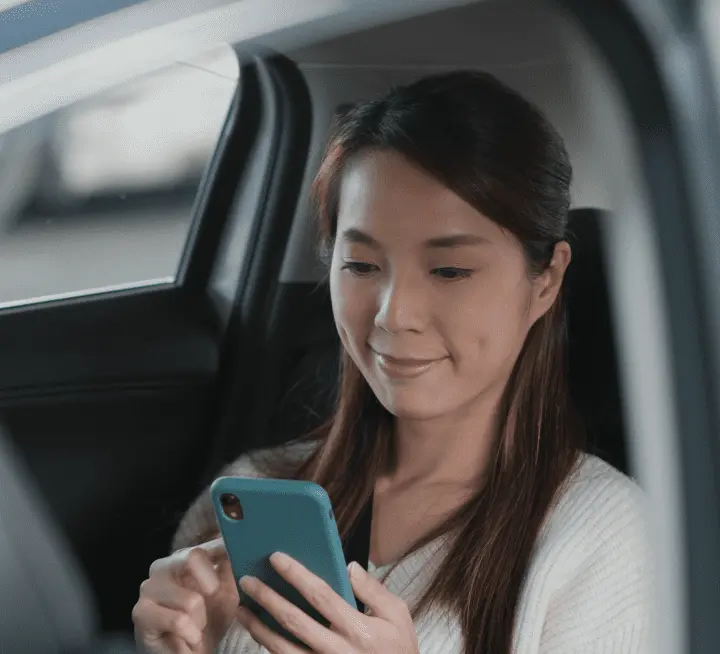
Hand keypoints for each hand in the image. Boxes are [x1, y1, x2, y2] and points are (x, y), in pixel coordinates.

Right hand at [132, 538, 238, 653]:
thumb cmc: (209, 622)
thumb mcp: (227, 594)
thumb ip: (232, 568)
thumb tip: (241, 544)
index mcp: (184, 557)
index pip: (207, 543)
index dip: (224, 547)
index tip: (239, 552)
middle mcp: (164, 566)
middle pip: (193, 556)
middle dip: (212, 585)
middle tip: (212, 602)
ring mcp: (149, 588)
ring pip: (190, 599)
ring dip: (201, 621)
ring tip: (197, 628)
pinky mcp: (141, 612)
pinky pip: (178, 621)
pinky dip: (191, 635)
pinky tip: (188, 639)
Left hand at [236, 552, 419, 652]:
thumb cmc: (398, 649)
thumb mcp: (398, 616)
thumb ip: (374, 590)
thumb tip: (349, 566)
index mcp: (357, 629)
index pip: (320, 595)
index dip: (296, 574)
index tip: (276, 557)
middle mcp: (337, 650)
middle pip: (293, 620)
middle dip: (267, 598)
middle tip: (247, 581)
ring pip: (282, 647)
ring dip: (258, 627)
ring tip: (242, 609)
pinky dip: (269, 649)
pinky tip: (258, 634)